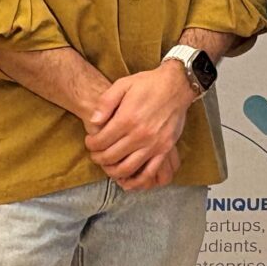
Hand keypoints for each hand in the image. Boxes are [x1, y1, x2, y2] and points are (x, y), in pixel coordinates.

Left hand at [86, 64, 196, 186]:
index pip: (101, 141)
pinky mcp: (165, 150)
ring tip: (108, 165)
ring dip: (112, 171)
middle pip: (110, 157)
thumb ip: (105, 103)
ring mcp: (153, 145)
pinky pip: (149, 173)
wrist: (176, 85)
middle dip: (98, 158)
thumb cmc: (148, 84)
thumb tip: (93, 121)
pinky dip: (136, 181)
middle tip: (95, 154)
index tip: (89, 142)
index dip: (91, 144)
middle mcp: (139, 135)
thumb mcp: (122, 84)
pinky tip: (127, 180)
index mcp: (127, 119)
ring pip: (127, 169)